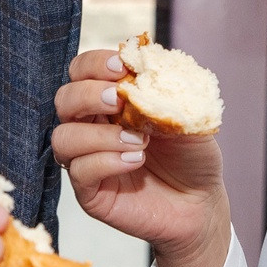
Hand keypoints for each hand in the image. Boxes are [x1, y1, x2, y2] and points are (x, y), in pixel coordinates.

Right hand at [51, 48, 230, 266]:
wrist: (202, 202)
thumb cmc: (191, 156)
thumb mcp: (187, 114)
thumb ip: (164, 88)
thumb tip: (142, 67)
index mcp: (110, 100)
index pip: (82, 71)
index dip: (95, 64)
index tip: (122, 67)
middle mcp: (91, 126)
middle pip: (64, 99)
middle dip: (89, 95)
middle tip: (121, 101)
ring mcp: (87, 159)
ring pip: (63, 137)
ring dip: (100, 134)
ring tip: (140, 141)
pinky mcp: (90, 192)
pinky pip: (79, 171)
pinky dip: (107, 161)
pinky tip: (136, 161)